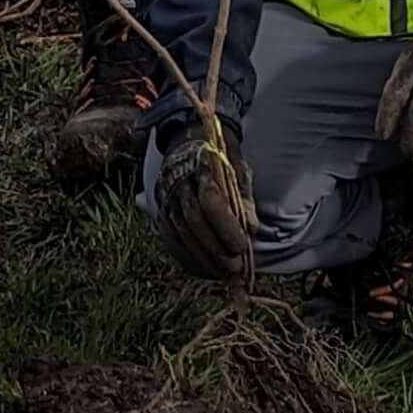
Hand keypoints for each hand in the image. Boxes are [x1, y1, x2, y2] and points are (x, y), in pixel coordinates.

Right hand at [148, 112, 258, 279]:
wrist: (187, 138)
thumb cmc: (219, 154)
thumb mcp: (237, 165)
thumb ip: (243, 195)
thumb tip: (252, 227)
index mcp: (199, 168)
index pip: (209, 201)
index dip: (226, 227)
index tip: (242, 246)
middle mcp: (177, 184)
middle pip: (193, 222)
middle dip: (215, 248)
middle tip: (235, 267)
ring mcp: (166, 198)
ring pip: (181, 234)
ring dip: (203, 258)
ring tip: (223, 274)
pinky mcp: (161, 211)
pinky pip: (170, 238)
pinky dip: (187, 257)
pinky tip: (203, 269)